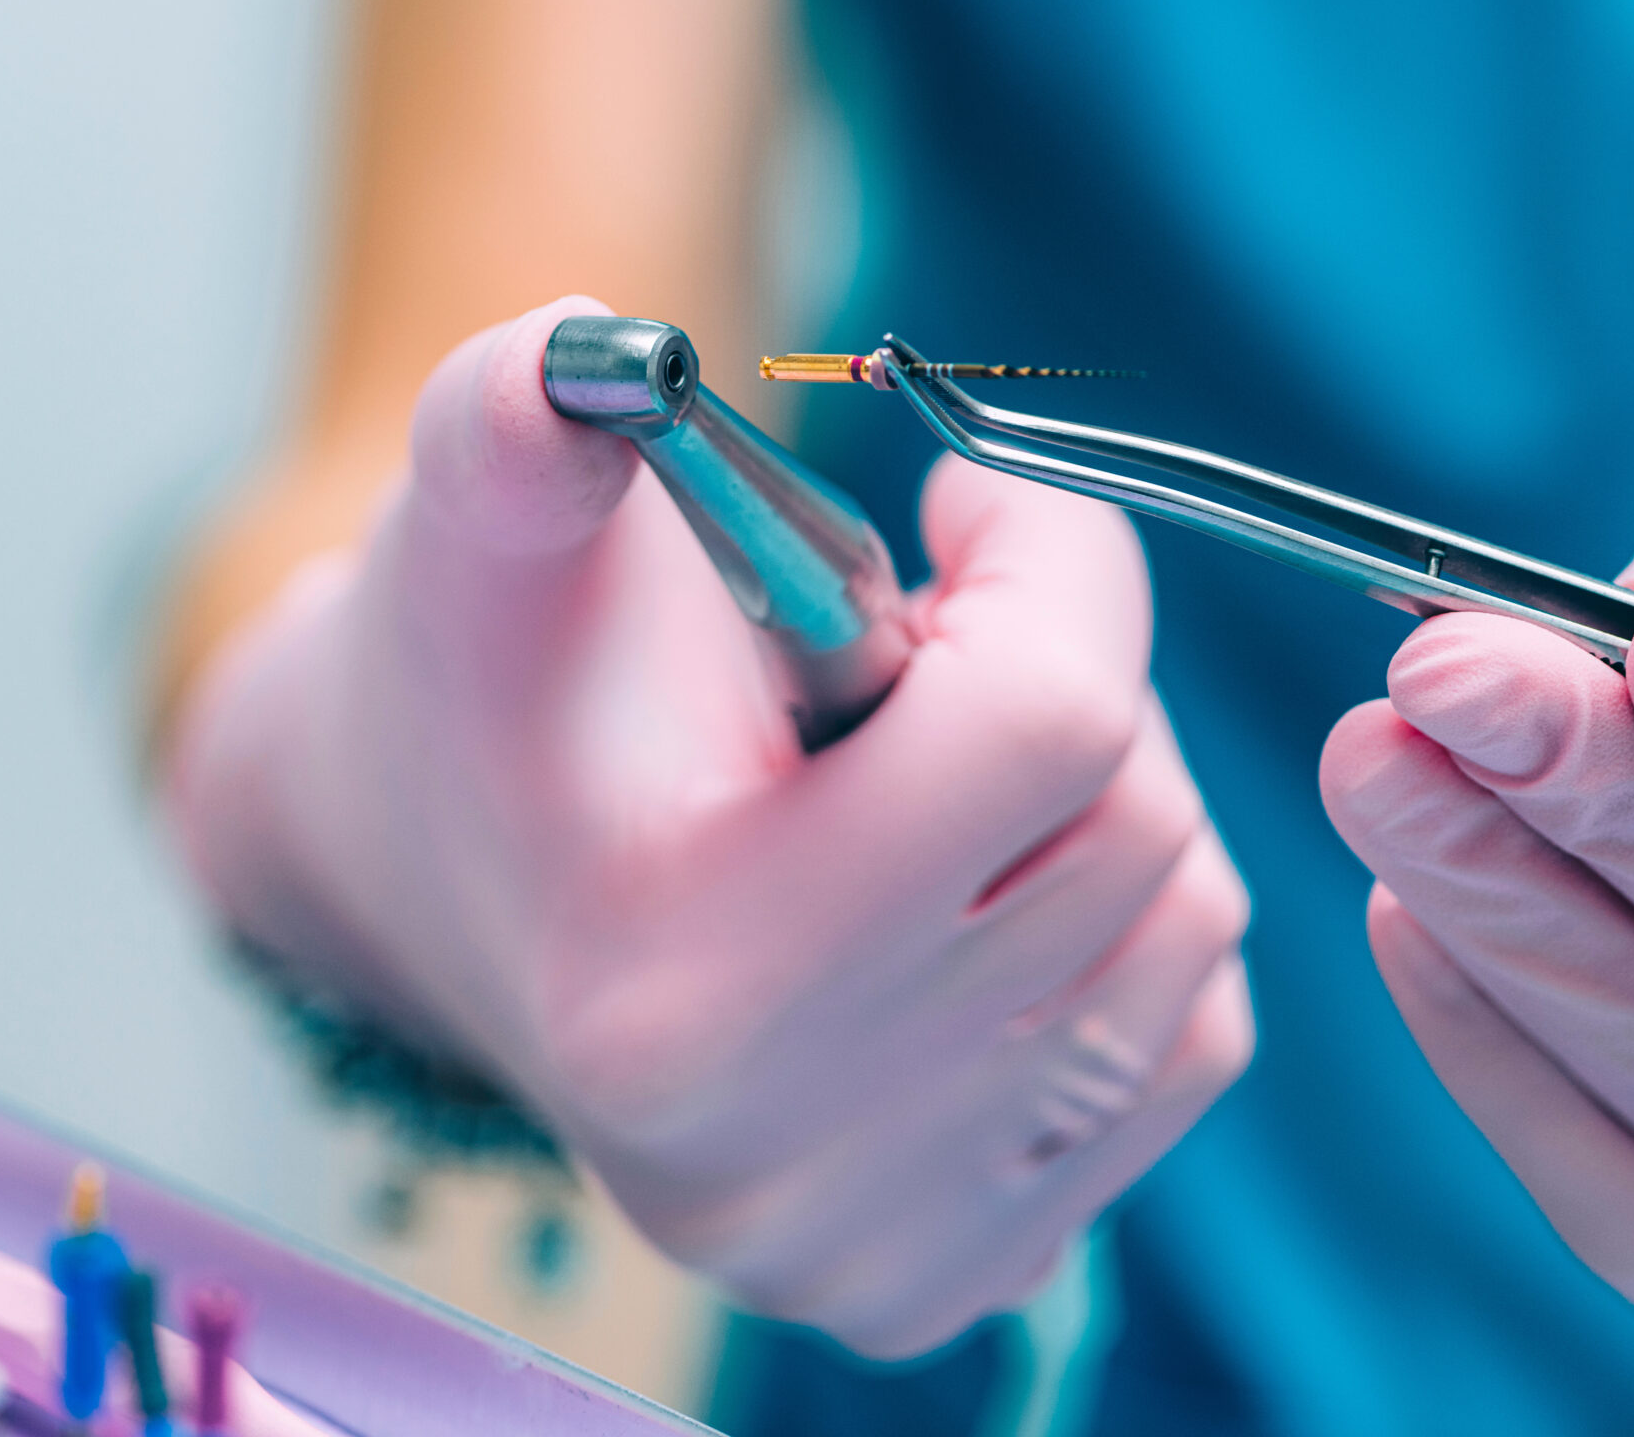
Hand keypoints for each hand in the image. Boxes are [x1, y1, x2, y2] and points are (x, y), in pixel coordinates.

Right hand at [165, 297, 1251, 1356]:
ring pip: (1185, 931)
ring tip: (924, 774)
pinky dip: (1119, 927)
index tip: (966, 508)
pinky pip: (1188, 1038)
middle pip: (1133, 830)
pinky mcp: (947, 1279)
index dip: (1046, 556)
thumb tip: (590, 355)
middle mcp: (771, 1166)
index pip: (1045, 725)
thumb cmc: (491, 679)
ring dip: (1100, 800)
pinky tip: (965, 894)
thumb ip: (524, 418)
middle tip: (921, 649)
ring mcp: (867, 1247)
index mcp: (668, 988)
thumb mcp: (481, 522)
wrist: (445, 878)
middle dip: (1065, 676)